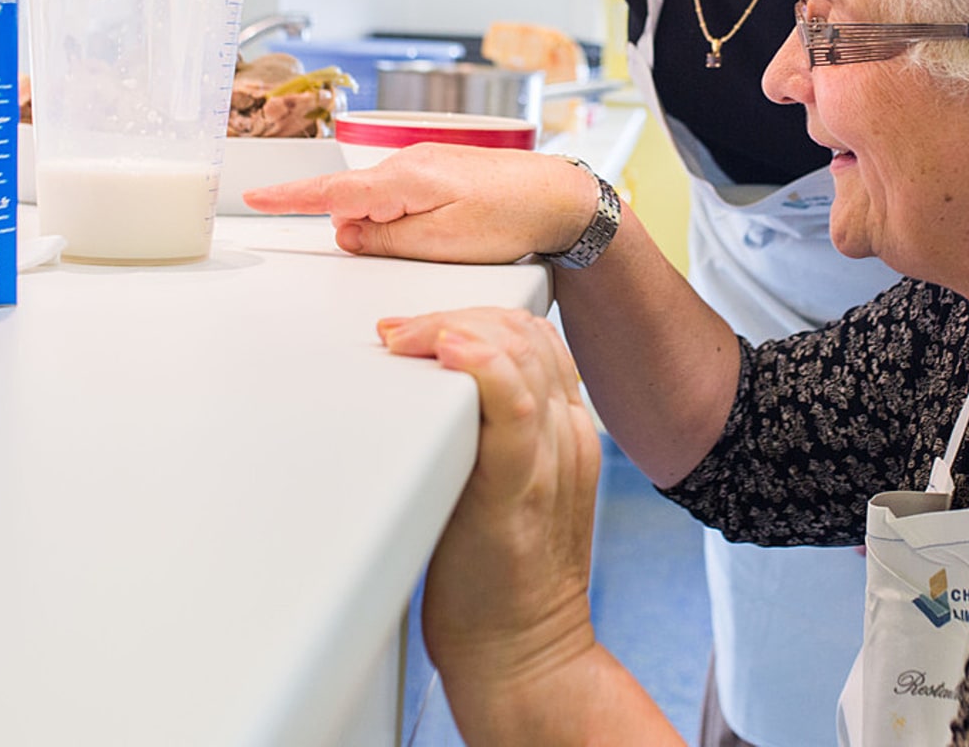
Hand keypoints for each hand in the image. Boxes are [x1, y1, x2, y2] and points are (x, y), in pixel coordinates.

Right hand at [243, 143, 596, 263]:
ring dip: (393, 227)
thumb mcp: (441, 245)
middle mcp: (407, 163)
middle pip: (356, 203)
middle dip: (365, 231)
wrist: (560, 197)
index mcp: (402, 180)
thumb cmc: (510, 219)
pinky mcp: (439, 171)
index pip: (328, 193)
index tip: (251, 195)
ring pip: (383, 202)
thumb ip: (384, 240)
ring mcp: (424, 164)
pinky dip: (409, 217)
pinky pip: (404, 198)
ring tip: (450, 237)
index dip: (287, 196)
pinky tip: (447, 229)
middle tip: (422, 245)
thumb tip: (345, 234)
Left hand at [379, 307, 602, 716]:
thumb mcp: (508, 482)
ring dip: (453, 327)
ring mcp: (550, 459)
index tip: (424, 324)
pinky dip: (483, 368)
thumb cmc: (499, 574)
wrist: (522, 656)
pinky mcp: (520, 491)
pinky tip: (448, 352)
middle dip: (457, 313)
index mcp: (568, 428)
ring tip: (404, 337)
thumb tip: (435, 381)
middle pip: (524, 332)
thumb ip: (492, 428)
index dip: (476, 313)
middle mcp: (568, 434)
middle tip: (400, 331)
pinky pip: (516, 409)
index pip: (534, 334)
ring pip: (520, 354)